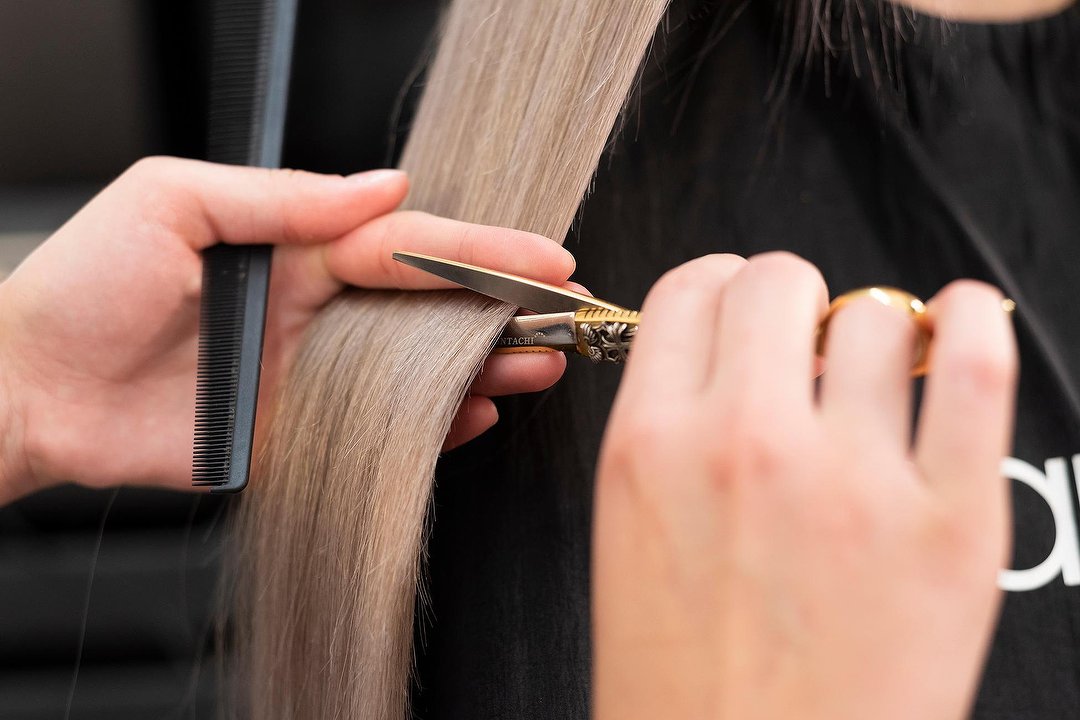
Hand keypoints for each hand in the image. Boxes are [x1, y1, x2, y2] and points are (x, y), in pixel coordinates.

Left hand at [0, 157, 574, 502]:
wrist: (23, 390)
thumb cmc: (82, 286)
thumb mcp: (176, 202)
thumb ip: (285, 198)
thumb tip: (382, 187)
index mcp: (294, 250)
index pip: (408, 246)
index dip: (479, 250)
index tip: (540, 257)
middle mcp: (313, 310)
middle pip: (429, 308)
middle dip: (501, 310)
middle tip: (561, 318)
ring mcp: (310, 373)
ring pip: (416, 368)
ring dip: (480, 367)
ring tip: (536, 368)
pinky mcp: (295, 434)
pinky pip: (378, 431)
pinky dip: (430, 428)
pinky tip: (472, 418)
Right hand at [592, 252, 1017, 719]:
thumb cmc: (684, 690)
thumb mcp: (630, 540)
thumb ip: (672, 435)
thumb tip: (734, 361)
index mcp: (649, 448)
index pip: (690, 290)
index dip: (720, 289)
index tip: (740, 308)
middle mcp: (743, 445)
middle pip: (777, 280)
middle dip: (790, 301)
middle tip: (803, 348)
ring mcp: (851, 480)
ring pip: (872, 316)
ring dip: (869, 336)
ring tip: (872, 384)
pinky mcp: (952, 525)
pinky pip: (974, 367)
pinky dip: (974, 322)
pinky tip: (962, 323)